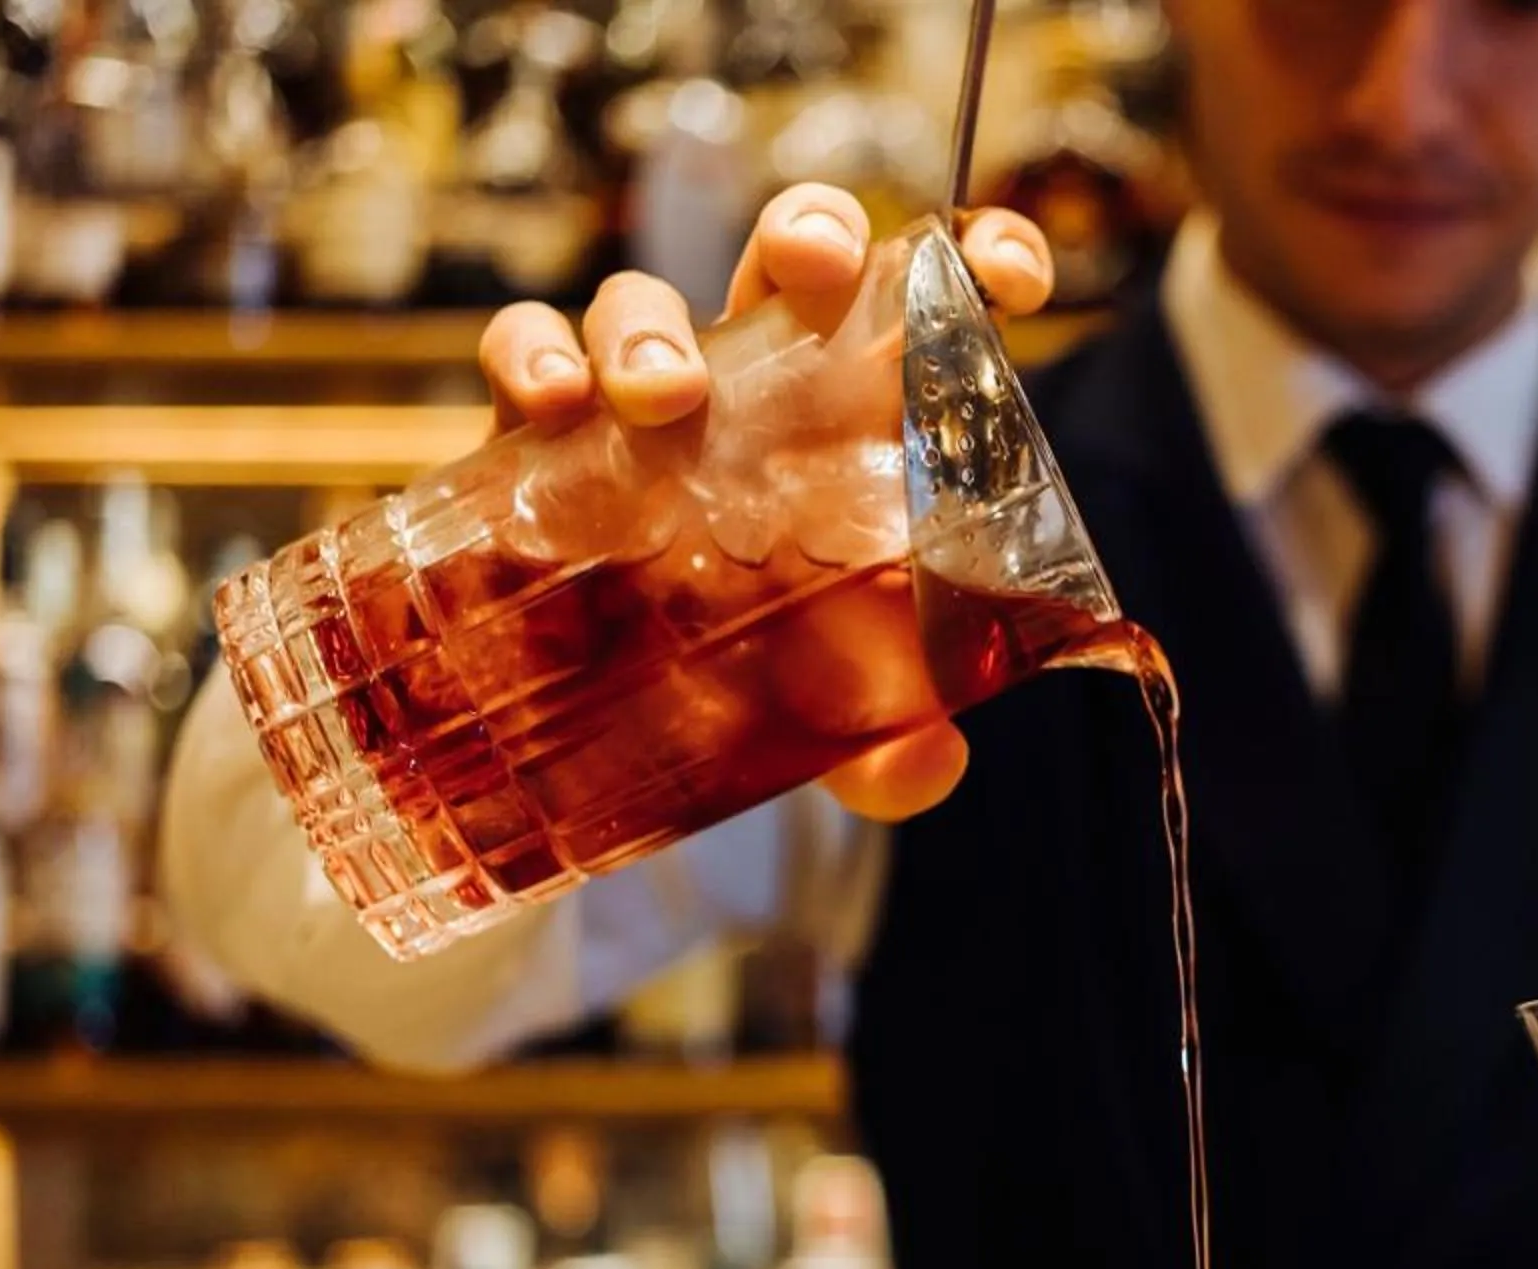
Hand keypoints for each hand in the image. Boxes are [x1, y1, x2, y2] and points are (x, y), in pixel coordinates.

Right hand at [471, 188, 1058, 824]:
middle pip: (791, 260)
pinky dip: (530, 356)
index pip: (933, 309)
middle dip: (810, 234)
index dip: (981, 262)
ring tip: (666, 398)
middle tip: (818, 273)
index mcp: (859, 424)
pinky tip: (552, 410)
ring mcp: (645, 401)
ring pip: (645, 299)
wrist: (607, 724)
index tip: (1013, 276)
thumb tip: (926, 766)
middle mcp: (759, 388)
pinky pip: (524, 349)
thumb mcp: (835, 728)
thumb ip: (892, 750)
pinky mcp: (537, 432)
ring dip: (651, 325)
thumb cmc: (751, 680)